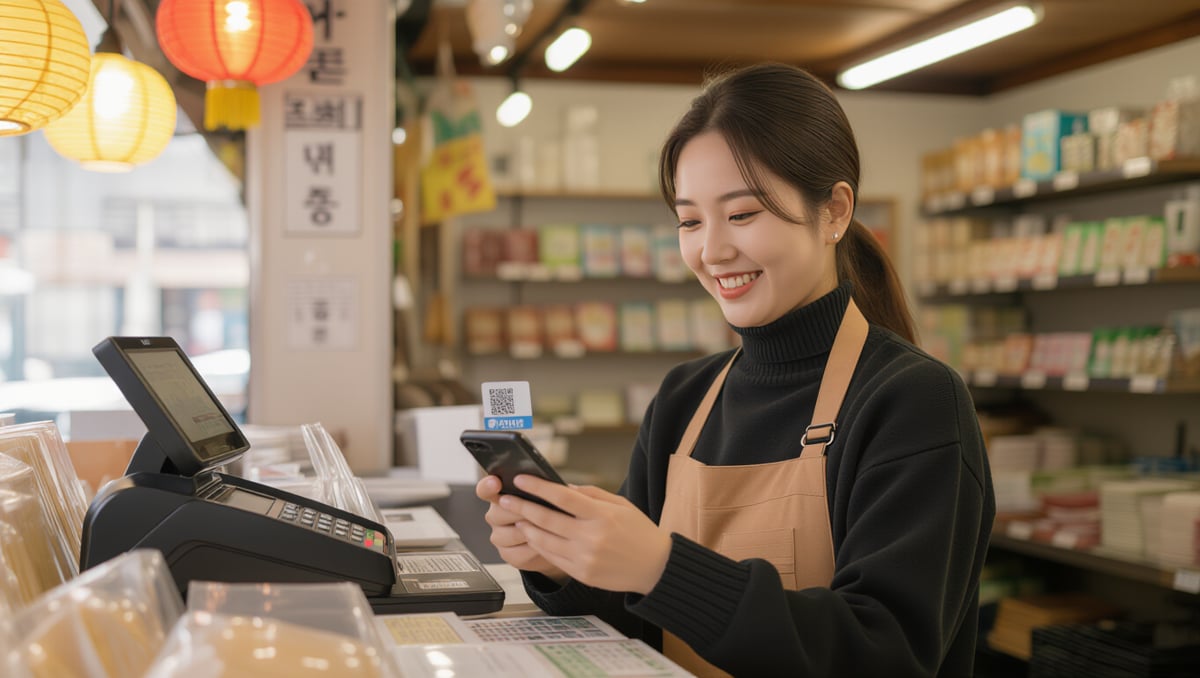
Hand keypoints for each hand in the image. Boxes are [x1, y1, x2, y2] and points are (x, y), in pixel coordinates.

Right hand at [475, 475, 567, 580]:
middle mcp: (495, 515)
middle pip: (497, 513)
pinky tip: (545, 543)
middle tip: (538, 510)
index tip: (496, 482)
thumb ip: (543, 489)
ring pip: (508, 534)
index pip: (485, 489)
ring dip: (529, 531)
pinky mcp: (508, 554)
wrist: (559, 539)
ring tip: (547, 528)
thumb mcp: (549, 496)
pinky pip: (517, 552)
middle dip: (519, 511)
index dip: (488, 486)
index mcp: (500, 495)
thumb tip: (550, 485)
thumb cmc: (552, 511)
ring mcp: (499, 536)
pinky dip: (533, 548)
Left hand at [500, 475, 671, 594]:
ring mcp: (585, 558)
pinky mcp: (582, 574)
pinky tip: (531, 536)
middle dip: (522, 507)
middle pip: (547, 519)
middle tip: (504, 499)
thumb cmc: (639, 531)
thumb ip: (591, 494)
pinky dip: (539, 546)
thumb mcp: (621, 504)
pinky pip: (552, 558)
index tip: (521, 479)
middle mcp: (591, 537)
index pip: (562, 497)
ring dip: (526, 528)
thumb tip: (562, 488)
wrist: (656, 567)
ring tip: (515, 518)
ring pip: (544, 541)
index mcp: (602, 515)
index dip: (538, 487)